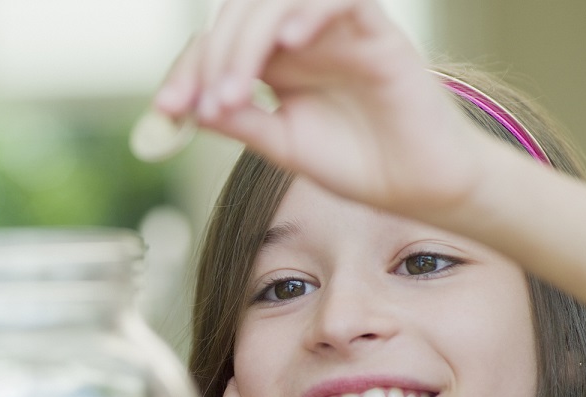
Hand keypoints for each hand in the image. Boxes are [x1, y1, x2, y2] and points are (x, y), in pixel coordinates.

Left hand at [153, 0, 492, 222]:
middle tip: (201, 104)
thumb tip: (186, 107)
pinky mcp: (378, 32)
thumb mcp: (282, 145)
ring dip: (247, 41)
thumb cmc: (357, 164)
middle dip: (210, 58)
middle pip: (239, 15)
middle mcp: (300, 38)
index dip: (186, 71)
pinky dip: (309, 12)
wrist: (419, 188)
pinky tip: (287, 42)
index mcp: (273, 63)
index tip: (166, 110)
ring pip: (280, 1)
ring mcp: (336, 31)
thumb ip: (240, 122)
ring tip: (236, 92)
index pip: (216, 43)